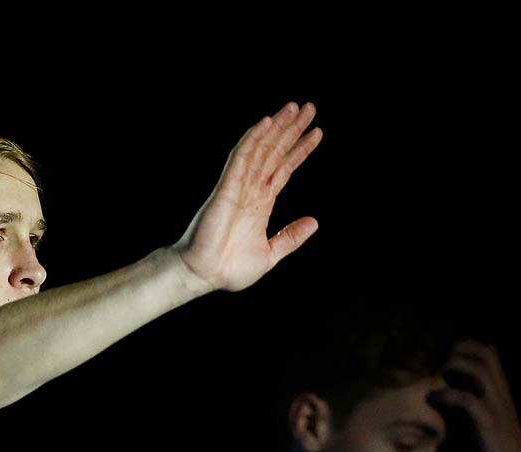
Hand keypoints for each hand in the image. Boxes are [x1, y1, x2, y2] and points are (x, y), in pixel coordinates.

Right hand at [173, 103, 321, 292]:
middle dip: (292, 130)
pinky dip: (253, 139)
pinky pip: (241, 158)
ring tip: (294, 108)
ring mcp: (239, 186)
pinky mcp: (227, 187)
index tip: (317, 133)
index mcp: (261, 203)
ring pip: (260, 149)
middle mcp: (251, 190)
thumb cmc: (229, 269)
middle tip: (309, 108)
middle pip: (275, 152)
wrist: (204, 274)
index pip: (284, 169)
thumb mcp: (270, 254)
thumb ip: (291, 237)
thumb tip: (314, 222)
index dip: (299, 150)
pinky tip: (266, 123)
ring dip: (276, 127)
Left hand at [435, 340, 520, 451]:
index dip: (466, 347)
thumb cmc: (494, 450)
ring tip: (436, 375)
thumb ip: (467, 404)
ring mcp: (496, 406)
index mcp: (499, 391)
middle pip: (486, 353)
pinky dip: (448, 395)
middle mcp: (500, 393)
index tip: (443, 353)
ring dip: (455, 366)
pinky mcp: (488, 424)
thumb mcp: (481, 420)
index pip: (489, 353)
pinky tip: (435, 399)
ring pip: (480, 370)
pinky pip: (468, 400)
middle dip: (460, 349)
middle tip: (438, 360)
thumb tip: (440, 394)